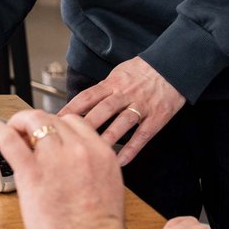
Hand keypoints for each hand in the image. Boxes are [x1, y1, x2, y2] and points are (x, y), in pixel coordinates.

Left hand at [0, 109, 126, 228]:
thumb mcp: (105, 190)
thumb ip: (89, 171)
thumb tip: (71, 168)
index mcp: (101, 154)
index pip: (75, 123)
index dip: (57, 127)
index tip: (45, 138)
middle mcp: (80, 149)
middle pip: (53, 118)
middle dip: (36, 125)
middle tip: (24, 138)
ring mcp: (56, 158)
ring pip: (33, 120)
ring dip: (19, 123)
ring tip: (10, 134)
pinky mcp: (33, 172)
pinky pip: (7, 139)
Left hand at [60, 56, 184, 165]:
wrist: (172, 66)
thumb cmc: (141, 71)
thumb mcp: (118, 73)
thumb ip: (102, 90)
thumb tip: (81, 104)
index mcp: (113, 83)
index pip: (87, 96)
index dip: (71, 108)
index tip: (57, 121)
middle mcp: (125, 94)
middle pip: (102, 110)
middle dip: (84, 125)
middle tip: (68, 140)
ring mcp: (142, 106)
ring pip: (121, 123)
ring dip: (107, 138)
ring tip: (92, 152)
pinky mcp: (157, 117)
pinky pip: (142, 135)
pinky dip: (131, 149)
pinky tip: (120, 161)